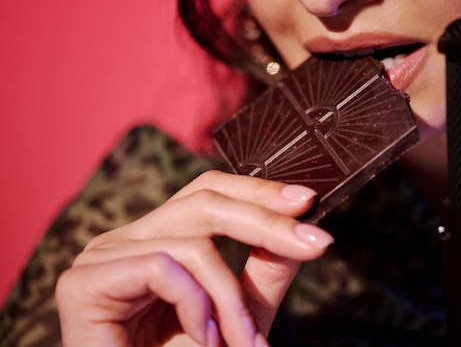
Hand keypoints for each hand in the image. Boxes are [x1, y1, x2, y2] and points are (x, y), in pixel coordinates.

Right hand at [55, 170, 333, 346]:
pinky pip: (163, 267)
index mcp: (156, 240)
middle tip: (315, 243)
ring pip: (192, 243)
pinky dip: (196, 307)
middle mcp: (127, 240)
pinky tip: (203, 340)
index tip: (308, 200)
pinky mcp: (83, 283)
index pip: (208, 192)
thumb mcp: (240, 314)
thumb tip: (303, 227)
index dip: (258, 191)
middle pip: (203, 199)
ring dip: (230, 299)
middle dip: (266, 221)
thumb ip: (264, 268)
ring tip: (245, 342)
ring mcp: (101, 257)